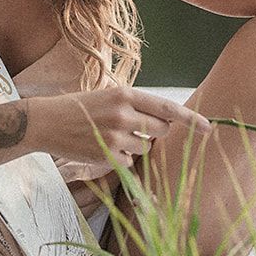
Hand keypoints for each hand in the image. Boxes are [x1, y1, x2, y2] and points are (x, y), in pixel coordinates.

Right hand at [32, 85, 212, 168]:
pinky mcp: (107, 155)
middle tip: (135, 127)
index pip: (167, 107)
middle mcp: (123, 113)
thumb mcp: (108, 96)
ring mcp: (115, 135)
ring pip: (146, 148)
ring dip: (136, 146)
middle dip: (156, 132)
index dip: (190, 118)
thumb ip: (136, 105)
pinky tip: (101, 147)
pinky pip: (129, 162)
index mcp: (125, 93)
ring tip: (110, 135)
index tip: (209, 127)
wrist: (46, 121)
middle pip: (161, 130)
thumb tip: (166, 121)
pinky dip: (121, 158)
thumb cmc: (80, 107)